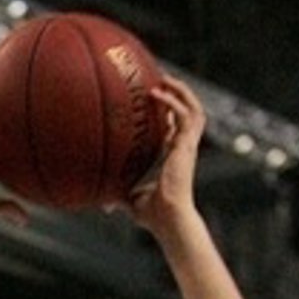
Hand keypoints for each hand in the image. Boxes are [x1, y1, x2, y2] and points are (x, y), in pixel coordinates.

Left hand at [126, 76, 203, 233]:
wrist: (168, 218)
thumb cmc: (154, 215)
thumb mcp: (133, 200)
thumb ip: (121, 198)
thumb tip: (105, 206)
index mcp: (175, 158)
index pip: (176, 130)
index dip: (169, 116)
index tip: (156, 103)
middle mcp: (184, 149)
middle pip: (190, 114)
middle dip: (180, 96)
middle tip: (163, 82)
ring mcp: (187, 147)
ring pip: (194, 109)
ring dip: (181, 92)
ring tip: (166, 80)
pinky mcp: (186, 146)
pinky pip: (185, 115)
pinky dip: (173, 102)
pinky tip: (158, 94)